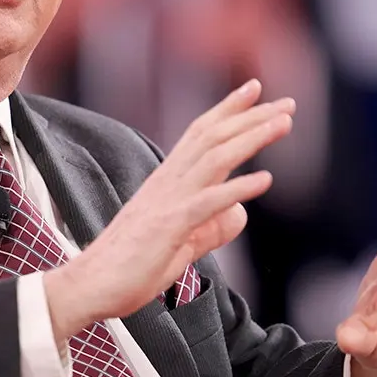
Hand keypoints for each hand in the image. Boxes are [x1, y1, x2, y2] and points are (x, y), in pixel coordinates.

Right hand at [45, 79, 294, 341]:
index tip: (255, 90)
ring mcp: (167, 202)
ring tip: (283, 124)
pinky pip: (207, 202)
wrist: (89, 286)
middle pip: (213, 136)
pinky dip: (237, 188)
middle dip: (252, 116)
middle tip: (288, 102)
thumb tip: (240, 215)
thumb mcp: (180, 245)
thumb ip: (210, 228)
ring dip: (251, 138)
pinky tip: (265, 180)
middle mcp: (167, 182)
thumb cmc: (129, 268)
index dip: (229, 109)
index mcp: (167, 182)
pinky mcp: (168, 227)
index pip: (200, 134)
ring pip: (214, 158)